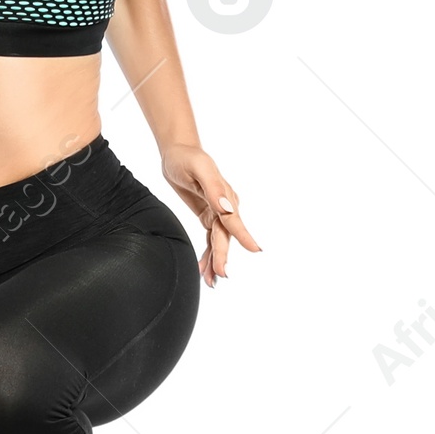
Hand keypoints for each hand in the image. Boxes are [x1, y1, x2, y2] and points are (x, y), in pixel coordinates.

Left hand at [161, 144, 260, 287]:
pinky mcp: (209, 215)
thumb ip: (213, 188)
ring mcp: (218, 212)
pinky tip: (205, 268)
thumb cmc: (187, 158)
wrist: (178, 152)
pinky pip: (210, 238)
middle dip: (222, 256)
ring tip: (212, 281)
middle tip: (221, 276)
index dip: (244, 236)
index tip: (256, 250)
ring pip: (218, 241)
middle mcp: (225, 206)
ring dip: (216, 260)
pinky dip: (208, 253)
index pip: (233, 220)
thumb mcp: (199, 169)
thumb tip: (226, 208)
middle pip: (224, 236)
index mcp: (224, 196)